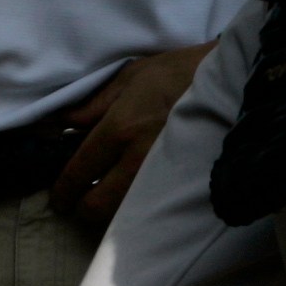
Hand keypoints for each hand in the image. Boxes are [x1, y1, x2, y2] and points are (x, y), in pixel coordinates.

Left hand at [50, 45, 211, 231]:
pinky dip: (134, 207)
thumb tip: (63, 123)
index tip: (58, 198)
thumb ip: (93, 104)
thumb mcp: (129, 76)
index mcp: (121, 127)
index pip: (80, 170)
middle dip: (82, 207)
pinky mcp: (182, 183)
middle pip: (98, 205)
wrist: (226, 80)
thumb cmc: (176, 72)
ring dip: (109, 210)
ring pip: (124, 213)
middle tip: (77, 200)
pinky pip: (149, 207)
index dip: (63, 190)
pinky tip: (131, 195)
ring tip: (104, 196)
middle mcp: (138, 157)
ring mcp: (162, 175)